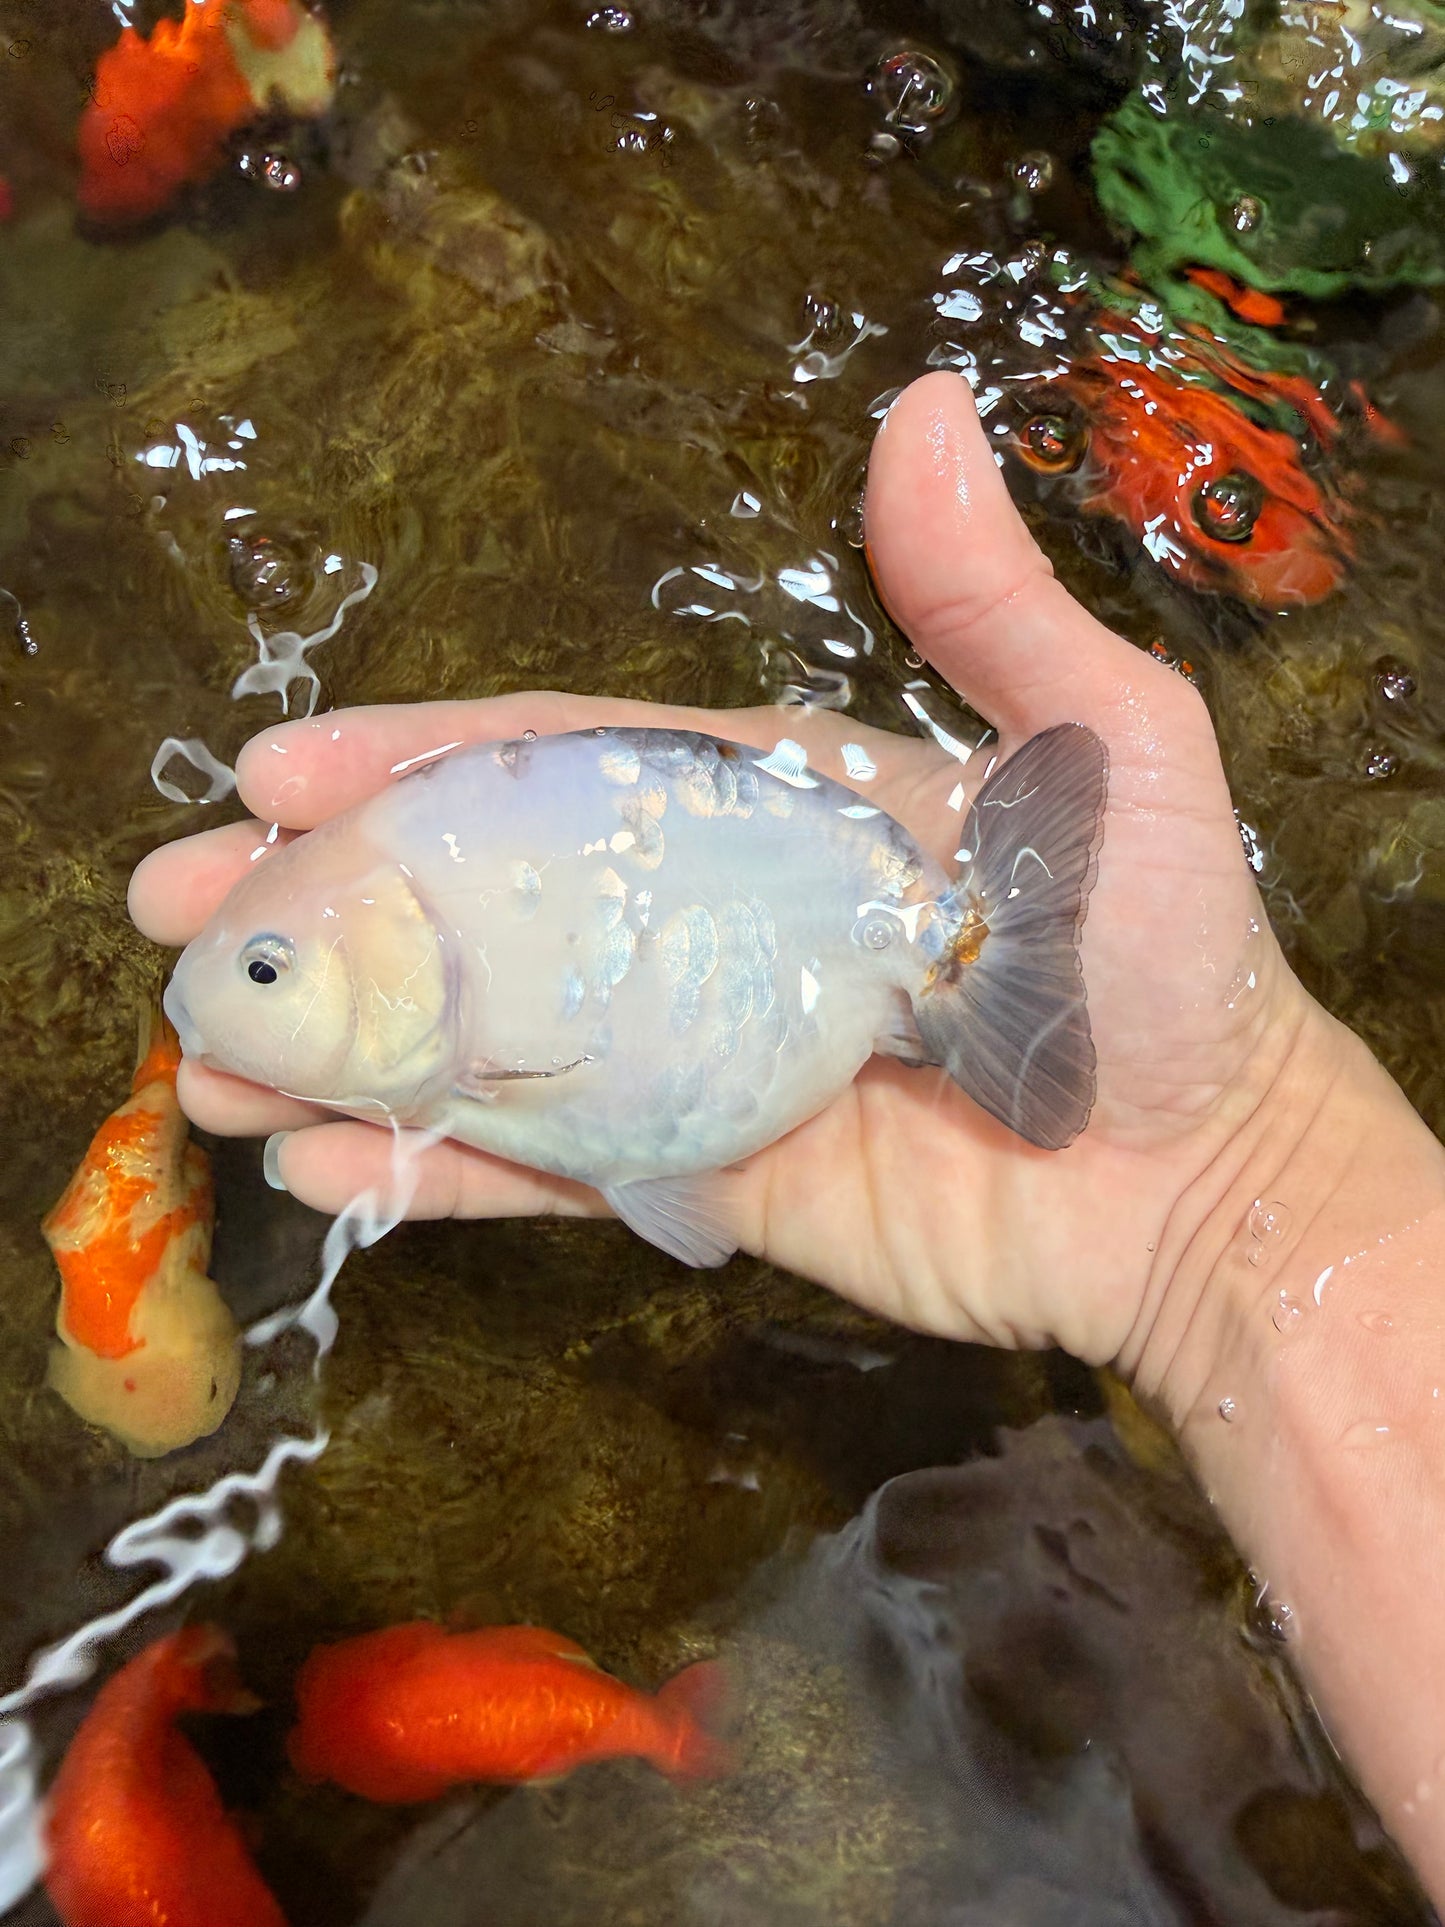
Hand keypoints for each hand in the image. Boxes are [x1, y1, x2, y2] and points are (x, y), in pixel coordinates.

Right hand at [129, 372, 1307, 1375]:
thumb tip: (917, 409)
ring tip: (202, 1050)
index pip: (562, 761)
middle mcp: (707, 923)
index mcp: (767, 807)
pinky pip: (548, 1171)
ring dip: (341, 1040)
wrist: (1207, 1181)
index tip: (276, 769)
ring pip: (486, 1035)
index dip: (418, 761)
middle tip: (175, 906)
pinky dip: (436, 1172)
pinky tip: (321, 1163)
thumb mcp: (1102, 746)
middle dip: (326, 896)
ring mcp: (694, 1055)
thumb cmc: (1167, 955)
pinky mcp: (705, 1177)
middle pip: (484, 894)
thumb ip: (988, 608)